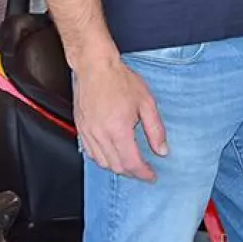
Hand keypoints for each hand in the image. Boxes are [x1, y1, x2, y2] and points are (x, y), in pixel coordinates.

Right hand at [74, 56, 165, 180]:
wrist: (94, 66)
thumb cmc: (118, 79)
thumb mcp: (146, 103)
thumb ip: (155, 129)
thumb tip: (162, 149)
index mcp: (118, 129)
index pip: (131, 163)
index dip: (144, 173)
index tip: (151, 175)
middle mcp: (101, 134)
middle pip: (116, 166)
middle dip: (132, 172)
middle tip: (143, 170)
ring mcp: (88, 132)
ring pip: (102, 162)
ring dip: (117, 167)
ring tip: (129, 163)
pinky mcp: (81, 128)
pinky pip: (90, 152)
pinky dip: (102, 158)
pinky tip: (110, 153)